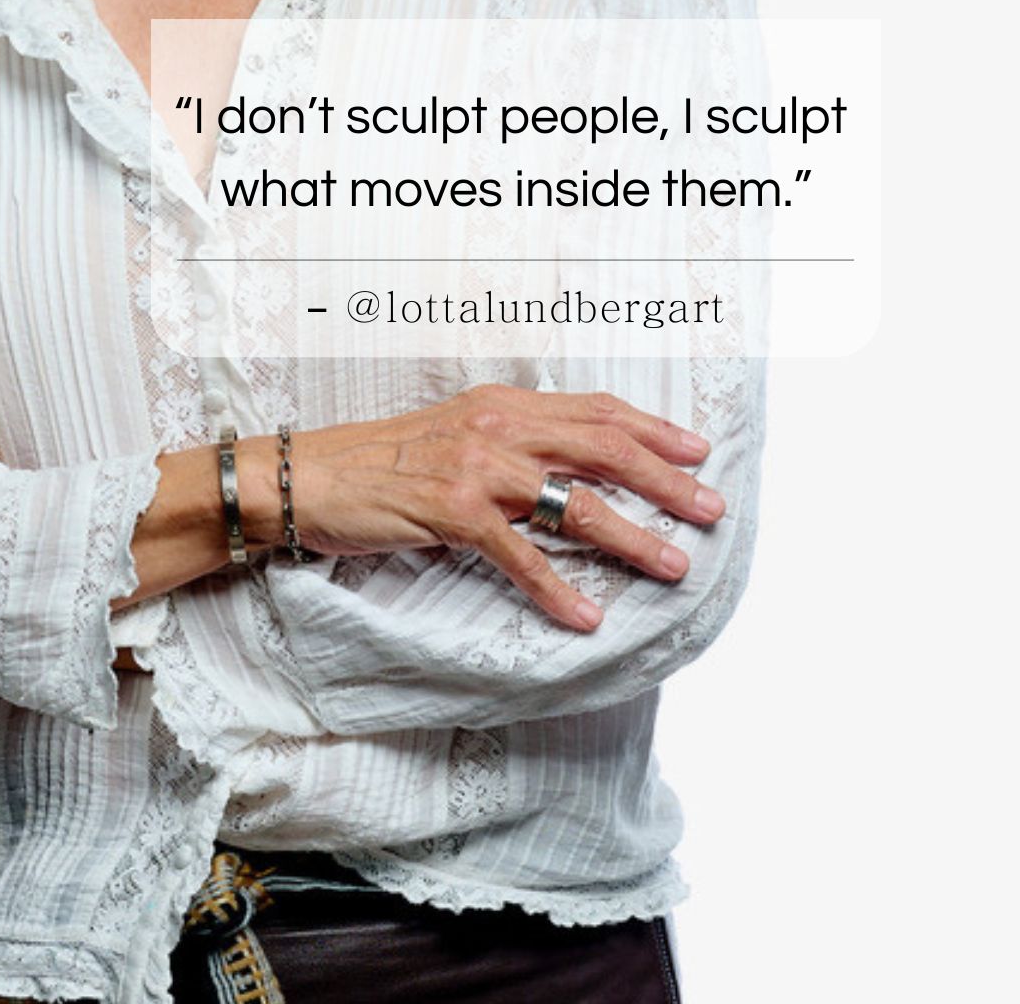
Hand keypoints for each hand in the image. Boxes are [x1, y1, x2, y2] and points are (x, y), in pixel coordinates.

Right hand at [275, 384, 726, 632]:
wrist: (308, 475)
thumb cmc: (378, 461)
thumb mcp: (452, 433)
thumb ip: (507, 442)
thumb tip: (564, 470)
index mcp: (502, 404)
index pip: (595, 410)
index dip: (652, 429)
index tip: (697, 451)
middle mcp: (497, 426)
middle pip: (604, 448)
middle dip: (666, 480)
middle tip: (711, 509)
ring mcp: (477, 467)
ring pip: (577, 502)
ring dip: (633, 537)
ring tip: (674, 564)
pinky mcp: (452, 511)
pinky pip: (520, 555)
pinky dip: (558, 589)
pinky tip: (587, 616)